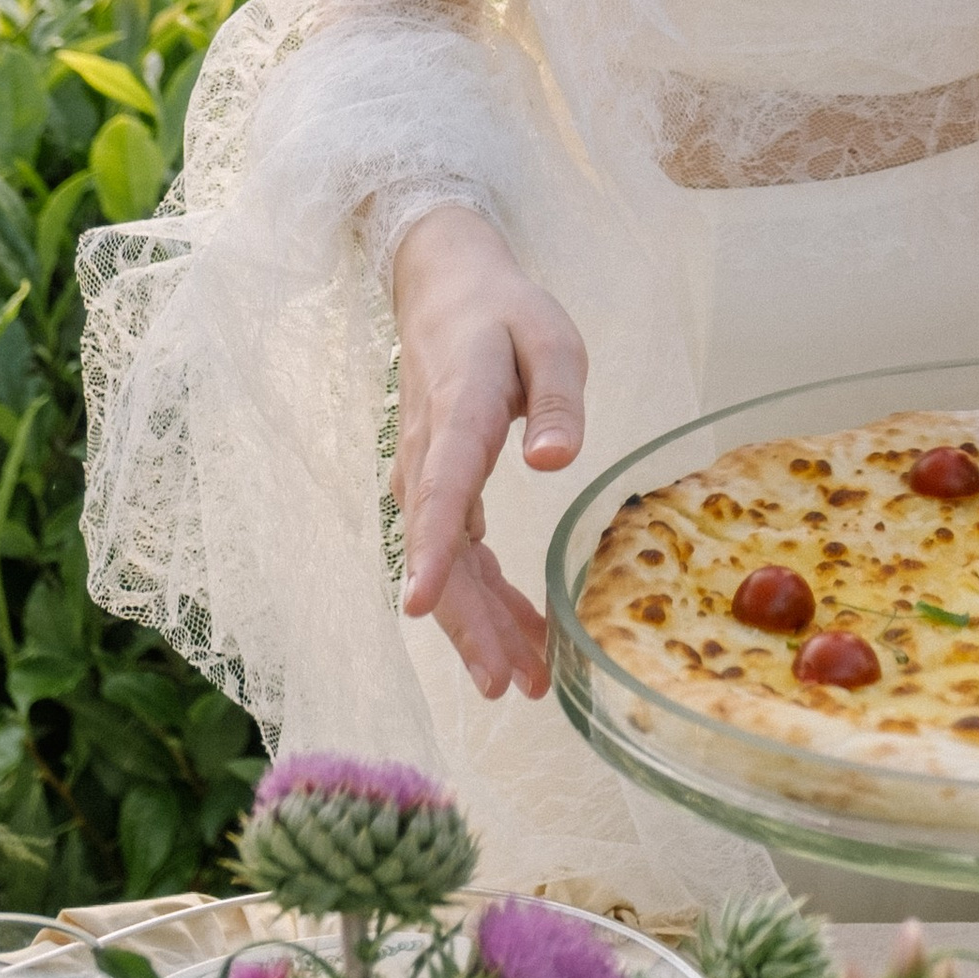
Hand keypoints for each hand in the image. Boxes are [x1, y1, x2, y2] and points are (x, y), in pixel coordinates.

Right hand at [391, 204, 588, 701]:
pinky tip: (518, 638)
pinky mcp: (440, 489)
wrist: (449, 293)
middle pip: (439, 547)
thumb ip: (556, 396)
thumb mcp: (550, 337)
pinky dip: (484, 599)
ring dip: (478, 625)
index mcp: (459, 412)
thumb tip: (556, 461)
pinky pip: (458, 554)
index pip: (443, 487)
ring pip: (447, 563)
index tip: (422, 605)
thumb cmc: (506, 316)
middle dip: (467, 621)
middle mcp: (430, 454)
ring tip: (521, 682)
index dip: (435, 549)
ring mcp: (427, 475)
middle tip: (505, 683)